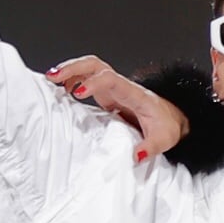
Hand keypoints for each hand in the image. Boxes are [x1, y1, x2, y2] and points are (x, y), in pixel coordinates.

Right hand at [46, 56, 186, 158]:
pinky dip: (73, 80)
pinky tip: (62, 89)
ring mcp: (113, 89)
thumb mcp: (163, 140)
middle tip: (53, 77)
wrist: (172, 118)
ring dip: (70, 70)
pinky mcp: (108, 95)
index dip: (94, 83)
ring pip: (90, 68)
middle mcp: (122, 87)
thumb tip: (134, 157)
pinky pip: (88, 79)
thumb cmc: (167, 126)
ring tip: (51, 79)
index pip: (111, 80)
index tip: (77, 93)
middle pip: (96, 65)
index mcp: (134, 95)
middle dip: (73, 67)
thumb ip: (150, 148)